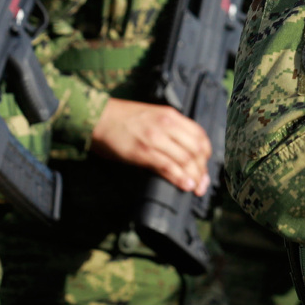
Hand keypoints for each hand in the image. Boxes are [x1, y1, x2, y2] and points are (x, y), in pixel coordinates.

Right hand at [90, 97, 210, 193]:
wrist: (98, 118)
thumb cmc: (123, 119)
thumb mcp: (153, 116)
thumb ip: (170, 130)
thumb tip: (183, 152)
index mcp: (171, 115)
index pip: (200, 135)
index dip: (207, 153)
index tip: (205, 165)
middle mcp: (167, 125)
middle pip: (196, 149)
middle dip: (202, 169)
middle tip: (203, 183)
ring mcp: (155, 138)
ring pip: (185, 159)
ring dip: (194, 177)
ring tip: (196, 188)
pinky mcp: (142, 152)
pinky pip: (168, 166)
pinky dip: (179, 178)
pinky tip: (185, 185)